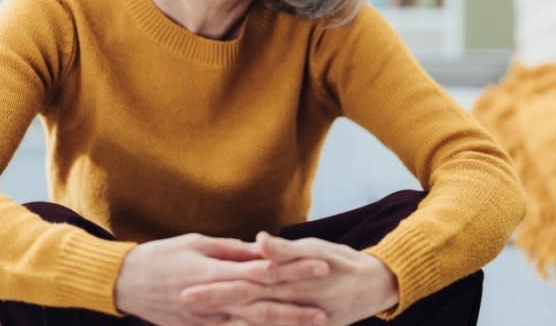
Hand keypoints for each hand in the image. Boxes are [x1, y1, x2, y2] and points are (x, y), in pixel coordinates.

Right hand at [114, 233, 329, 325]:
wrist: (126, 283)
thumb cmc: (162, 256)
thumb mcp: (197, 242)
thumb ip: (231, 249)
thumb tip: (262, 248)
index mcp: (216, 270)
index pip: (263, 270)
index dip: (294, 268)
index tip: (320, 265)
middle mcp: (215, 297)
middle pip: (264, 301)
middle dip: (297, 302)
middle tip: (328, 301)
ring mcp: (208, 319)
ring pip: (253, 324)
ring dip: (285, 324)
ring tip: (314, 323)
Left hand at [180, 232, 398, 325]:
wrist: (373, 286)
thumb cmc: (341, 262)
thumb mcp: (316, 249)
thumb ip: (286, 249)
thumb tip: (260, 239)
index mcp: (288, 281)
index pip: (243, 284)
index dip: (214, 288)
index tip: (185, 289)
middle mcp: (289, 303)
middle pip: (243, 309)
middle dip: (212, 308)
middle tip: (182, 304)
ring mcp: (298, 321)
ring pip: (257, 325)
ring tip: (196, 323)